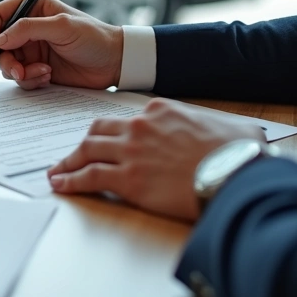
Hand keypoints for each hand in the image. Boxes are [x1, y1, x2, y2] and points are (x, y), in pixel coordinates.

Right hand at [0, 0, 122, 89]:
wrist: (114, 63)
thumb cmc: (94, 37)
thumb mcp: (62, 26)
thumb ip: (28, 29)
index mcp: (32, 9)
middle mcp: (27, 29)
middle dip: (6, 60)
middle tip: (19, 71)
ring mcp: (30, 50)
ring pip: (6, 64)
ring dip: (21, 72)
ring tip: (43, 73)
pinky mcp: (35, 69)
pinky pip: (20, 78)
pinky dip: (30, 80)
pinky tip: (48, 77)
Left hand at [47, 99, 265, 221]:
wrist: (235, 176)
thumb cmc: (239, 155)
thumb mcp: (233, 128)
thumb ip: (217, 129)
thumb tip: (235, 135)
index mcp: (160, 111)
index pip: (125, 119)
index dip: (113, 133)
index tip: (107, 142)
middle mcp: (140, 126)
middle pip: (98, 131)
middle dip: (84, 143)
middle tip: (74, 154)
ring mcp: (131, 152)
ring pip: (87, 151)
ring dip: (69, 162)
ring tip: (57, 171)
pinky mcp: (128, 179)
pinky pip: (89, 177)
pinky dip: (71, 181)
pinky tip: (61, 185)